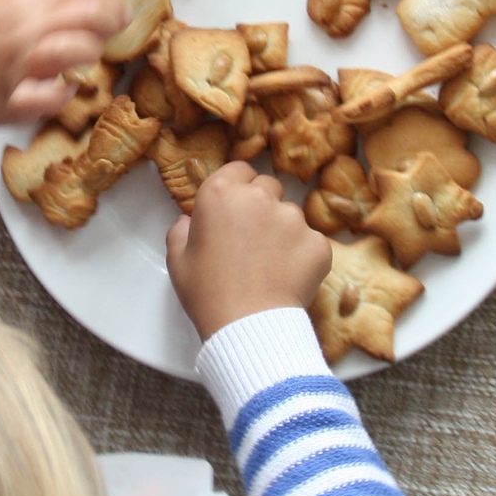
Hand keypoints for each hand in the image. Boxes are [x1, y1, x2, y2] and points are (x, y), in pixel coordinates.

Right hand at [0, 0, 127, 153]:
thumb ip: (35, 6)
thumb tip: (84, 1)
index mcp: (16, 3)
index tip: (118, 4)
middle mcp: (22, 31)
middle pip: (89, 17)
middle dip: (112, 20)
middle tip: (119, 24)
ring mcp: (22, 67)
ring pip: (81, 51)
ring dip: (89, 52)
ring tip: (85, 57)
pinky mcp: (18, 103)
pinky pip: (59, 95)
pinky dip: (65, 91)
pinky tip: (60, 87)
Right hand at [164, 162, 331, 339]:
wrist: (248, 326)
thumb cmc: (208, 294)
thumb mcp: (178, 261)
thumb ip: (181, 232)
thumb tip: (188, 222)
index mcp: (221, 194)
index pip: (238, 169)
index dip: (237, 187)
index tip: (234, 207)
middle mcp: (259, 197)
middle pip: (268, 186)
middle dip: (261, 205)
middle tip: (251, 238)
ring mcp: (293, 218)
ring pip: (290, 214)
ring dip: (282, 230)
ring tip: (269, 264)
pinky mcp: (317, 242)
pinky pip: (310, 241)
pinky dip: (302, 255)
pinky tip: (287, 277)